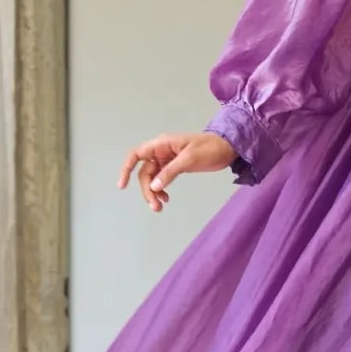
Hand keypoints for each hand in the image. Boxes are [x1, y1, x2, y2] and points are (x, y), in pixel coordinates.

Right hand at [118, 131, 236, 213]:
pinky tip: (166, 199)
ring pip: (153, 178)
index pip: (137, 155)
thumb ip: (171, 172)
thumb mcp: (190, 159)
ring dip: (154, 193)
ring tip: (160, 207)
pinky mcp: (175, 167)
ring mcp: (168, 160)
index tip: (122, 185)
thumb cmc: (210, 148)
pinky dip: (162, 190)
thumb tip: (154, 186)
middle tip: (156, 206)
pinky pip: (162, 180)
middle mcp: (161, 152)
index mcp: (161, 144)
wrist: (228, 148)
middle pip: (145, 172)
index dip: (127, 169)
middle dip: (147, 190)